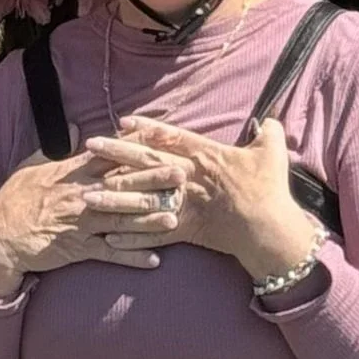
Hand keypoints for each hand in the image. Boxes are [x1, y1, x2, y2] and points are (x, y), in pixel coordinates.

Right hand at [0, 147, 186, 297]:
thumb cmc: (13, 199)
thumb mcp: (32, 165)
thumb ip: (59, 148)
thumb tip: (78, 128)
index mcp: (72, 173)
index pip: (109, 156)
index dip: (136, 148)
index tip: (158, 140)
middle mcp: (81, 195)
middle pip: (123, 185)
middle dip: (154, 180)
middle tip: (182, 174)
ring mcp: (81, 223)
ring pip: (122, 219)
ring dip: (150, 219)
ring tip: (175, 216)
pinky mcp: (78, 249)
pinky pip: (110, 254)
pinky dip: (132, 257)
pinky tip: (154, 260)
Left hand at [85, 114, 324, 284]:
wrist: (268, 228)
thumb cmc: (269, 188)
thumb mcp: (271, 152)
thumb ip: (268, 132)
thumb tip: (270, 120)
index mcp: (204, 154)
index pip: (169, 135)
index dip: (145, 127)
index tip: (123, 121)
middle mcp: (188, 176)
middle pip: (145, 161)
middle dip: (115, 153)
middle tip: (91, 146)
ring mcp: (183, 203)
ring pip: (140, 198)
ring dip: (112, 197)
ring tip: (86, 195)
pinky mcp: (183, 230)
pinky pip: (151, 234)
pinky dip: (130, 237)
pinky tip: (107, 239)